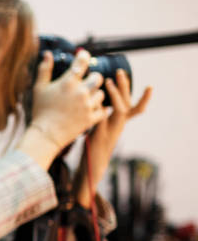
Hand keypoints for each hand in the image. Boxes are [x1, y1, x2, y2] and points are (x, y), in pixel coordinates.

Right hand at [26, 49, 108, 152]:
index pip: (82, 62)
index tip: (83, 56)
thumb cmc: (40, 111)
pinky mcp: (91, 118)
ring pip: (101, 93)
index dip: (84, 56)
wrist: (45, 134)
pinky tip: (90, 110)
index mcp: (68, 83)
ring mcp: (87, 106)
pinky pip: (103, 110)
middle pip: (98, 77)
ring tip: (85, 99)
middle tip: (86, 82)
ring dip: (95, 95)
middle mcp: (81, 92)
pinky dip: (98, 110)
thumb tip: (48, 54)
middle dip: (93, 78)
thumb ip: (44, 69)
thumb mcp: (39, 88)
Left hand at [73, 67, 152, 206]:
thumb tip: (96, 103)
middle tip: (120, 72)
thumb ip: (100, 118)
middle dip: (125, 87)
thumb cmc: (93, 149)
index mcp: (119, 125)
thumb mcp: (98, 130)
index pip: (135, 109)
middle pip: (127, 104)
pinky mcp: (99, 135)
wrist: (90, 168)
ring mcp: (110, 131)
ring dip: (115, 94)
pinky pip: (103, 119)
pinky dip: (103, 108)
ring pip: (120, 110)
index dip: (143, 99)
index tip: (150, 86)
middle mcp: (118, 126)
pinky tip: (99, 98)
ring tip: (109, 81)